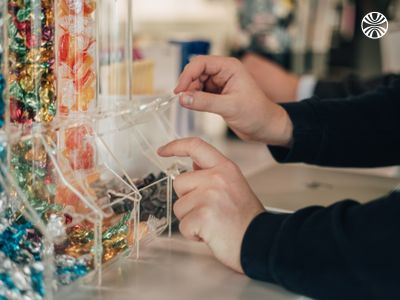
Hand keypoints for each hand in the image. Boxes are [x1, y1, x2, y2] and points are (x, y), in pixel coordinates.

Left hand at [158, 137, 264, 272]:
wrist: (260, 240)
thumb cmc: (245, 218)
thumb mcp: (234, 185)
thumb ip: (213, 174)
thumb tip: (193, 167)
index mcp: (225, 168)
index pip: (196, 146)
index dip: (176, 146)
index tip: (163, 150)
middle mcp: (216, 178)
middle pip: (179, 182)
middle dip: (187, 199)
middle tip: (208, 210)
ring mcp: (209, 196)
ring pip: (179, 206)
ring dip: (190, 218)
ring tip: (211, 223)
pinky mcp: (202, 216)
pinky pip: (183, 225)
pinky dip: (192, 234)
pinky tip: (210, 233)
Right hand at [175, 55, 292, 145]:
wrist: (265, 127)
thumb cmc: (257, 113)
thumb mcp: (229, 107)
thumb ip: (204, 102)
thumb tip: (183, 98)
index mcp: (229, 67)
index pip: (201, 63)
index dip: (187, 75)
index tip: (179, 90)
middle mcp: (224, 72)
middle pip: (196, 72)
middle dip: (188, 84)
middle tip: (183, 99)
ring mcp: (220, 83)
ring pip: (196, 83)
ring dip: (191, 93)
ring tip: (192, 104)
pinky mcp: (217, 95)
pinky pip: (200, 93)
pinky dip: (195, 99)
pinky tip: (196, 106)